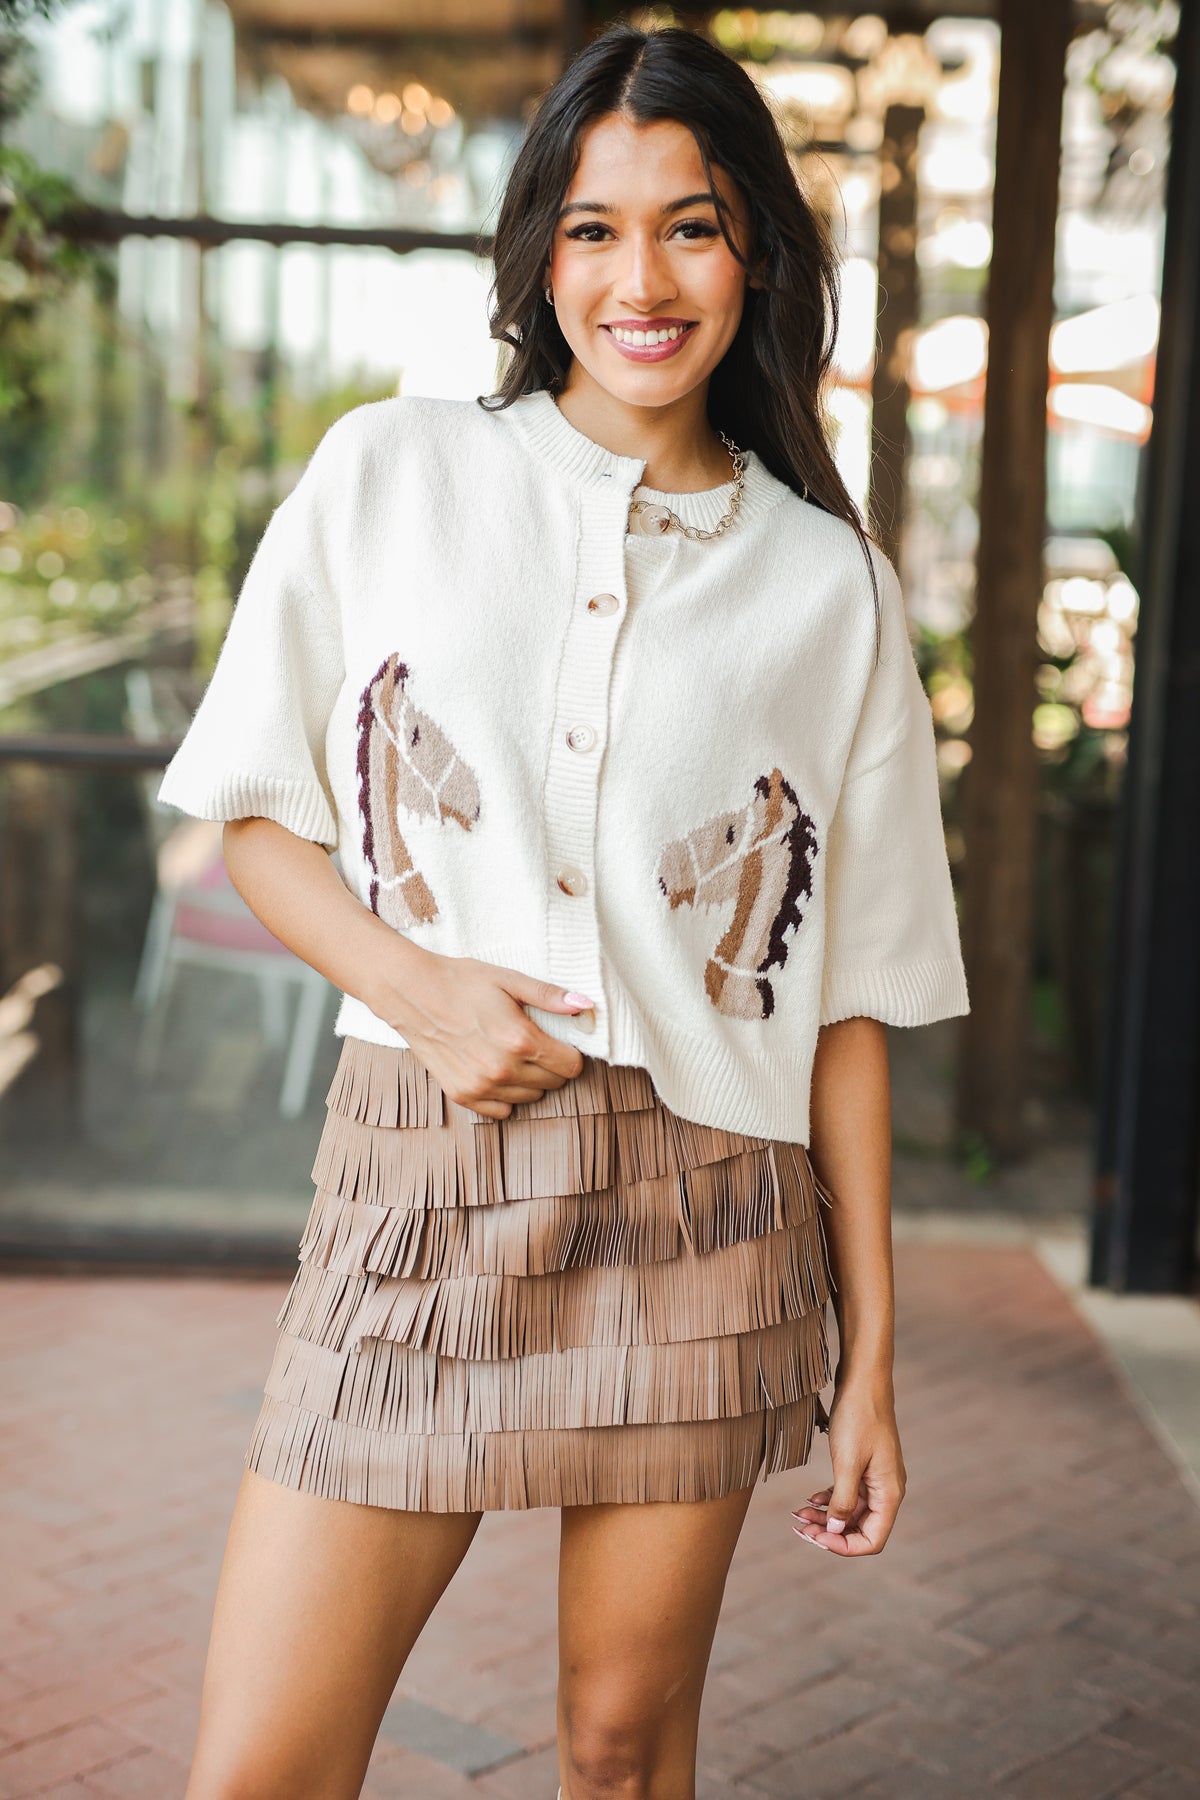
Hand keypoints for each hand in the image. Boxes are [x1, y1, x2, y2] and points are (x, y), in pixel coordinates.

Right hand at [377, 945, 592, 1117]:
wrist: (412, 993)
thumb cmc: (461, 982)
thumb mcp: (509, 980)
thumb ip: (549, 996)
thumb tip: (586, 1005)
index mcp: (520, 1040)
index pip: (571, 1066)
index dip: (571, 1052)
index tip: (559, 1039)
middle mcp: (502, 1070)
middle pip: (554, 1083)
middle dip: (551, 1064)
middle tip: (533, 1042)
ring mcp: (481, 1086)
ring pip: (531, 1097)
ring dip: (530, 1079)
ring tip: (511, 1052)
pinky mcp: (463, 1095)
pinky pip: (502, 1109)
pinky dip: (506, 1093)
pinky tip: (495, 1068)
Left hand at [791, 1380, 905, 1555]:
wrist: (863, 1381)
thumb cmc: (858, 1417)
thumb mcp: (846, 1462)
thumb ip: (842, 1500)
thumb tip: (835, 1531)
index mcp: (889, 1493)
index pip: (872, 1540)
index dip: (844, 1547)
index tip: (816, 1538)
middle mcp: (886, 1490)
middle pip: (859, 1528)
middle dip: (830, 1532)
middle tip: (800, 1528)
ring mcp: (875, 1478)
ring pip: (850, 1511)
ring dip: (826, 1517)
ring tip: (798, 1514)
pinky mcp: (864, 1466)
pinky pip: (848, 1493)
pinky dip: (829, 1499)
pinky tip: (811, 1498)